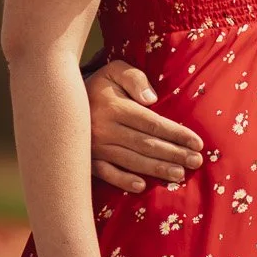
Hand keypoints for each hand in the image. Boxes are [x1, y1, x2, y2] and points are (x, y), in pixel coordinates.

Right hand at [87, 60, 204, 191]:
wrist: (59, 100)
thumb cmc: (97, 83)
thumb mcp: (115, 70)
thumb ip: (135, 79)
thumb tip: (152, 99)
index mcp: (114, 107)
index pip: (152, 123)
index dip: (176, 134)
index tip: (197, 142)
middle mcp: (105, 129)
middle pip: (146, 144)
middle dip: (174, 154)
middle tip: (196, 162)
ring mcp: (95, 147)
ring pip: (131, 161)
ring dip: (157, 169)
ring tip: (180, 175)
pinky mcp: (87, 159)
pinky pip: (106, 174)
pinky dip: (123, 181)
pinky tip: (142, 186)